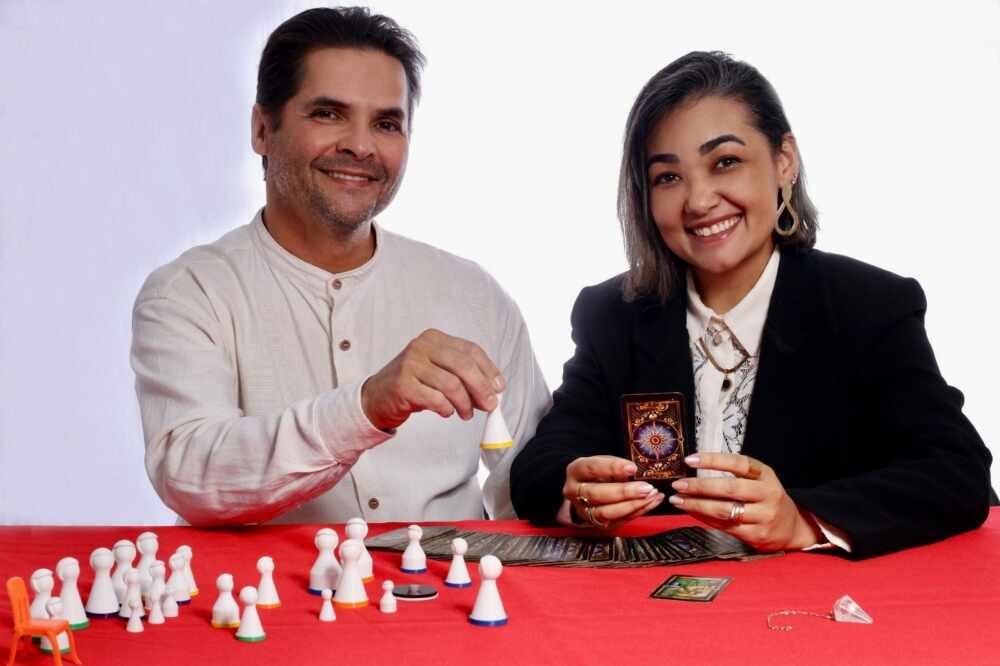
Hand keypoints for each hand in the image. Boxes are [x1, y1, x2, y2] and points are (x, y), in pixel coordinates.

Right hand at [361, 329, 504, 430]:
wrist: (376, 397)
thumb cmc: (413, 383)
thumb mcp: (439, 371)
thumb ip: (464, 375)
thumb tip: (494, 390)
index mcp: (435, 338)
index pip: (470, 350)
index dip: (489, 370)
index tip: (499, 388)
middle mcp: (422, 346)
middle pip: (463, 365)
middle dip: (481, 388)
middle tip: (490, 406)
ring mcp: (410, 364)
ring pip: (451, 384)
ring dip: (465, 403)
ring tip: (466, 414)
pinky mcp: (403, 384)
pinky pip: (435, 398)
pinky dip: (446, 408)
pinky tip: (447, 412)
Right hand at [563, 455, 664, 528]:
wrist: (587, 491)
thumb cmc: (598, 473)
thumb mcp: (603, 463)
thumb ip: (616, 466)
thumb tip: (637, 471)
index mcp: (576, 471)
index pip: (591, 468)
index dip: (612, 468)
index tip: (633, 468)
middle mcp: (575, 492)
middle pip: (596, 494)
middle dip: (624, 492)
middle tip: (646, 488)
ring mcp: (584, 511)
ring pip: (605, 512)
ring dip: (632, 505)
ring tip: (652, 496)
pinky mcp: (597, 524)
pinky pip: (618, 520)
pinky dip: (638, 511)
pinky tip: (653, 502)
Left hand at [668, 453, 822, 550]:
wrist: (792, 527)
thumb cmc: (766, 498)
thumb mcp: (759, 479)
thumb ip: (736, 473)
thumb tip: (697, 466)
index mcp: (766, 476)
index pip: (738, 463)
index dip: (713, 460)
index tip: (690, 460)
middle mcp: (767, 495)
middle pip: (729, 488)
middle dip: (699, 486)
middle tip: (678, 484)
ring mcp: (763, 517)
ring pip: (724, 510)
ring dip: (696, 505)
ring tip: (678, 500)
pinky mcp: (757, 536)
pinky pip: (724, 526)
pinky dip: (704, 519)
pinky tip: (692, 512)